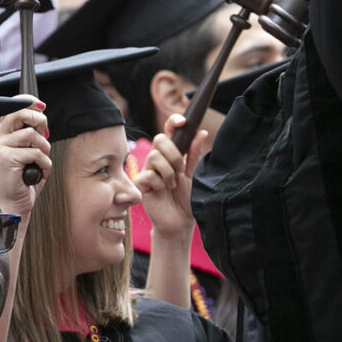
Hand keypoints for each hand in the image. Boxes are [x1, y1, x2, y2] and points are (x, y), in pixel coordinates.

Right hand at [0, 100, 50, 218]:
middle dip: (39, 121)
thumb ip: (32, 133)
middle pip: (20, 113)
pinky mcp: (7, 158)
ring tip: (41, 161)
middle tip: (44, 135)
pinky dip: (45, 164)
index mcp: (2, 134)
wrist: (16, 203)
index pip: (11, 107)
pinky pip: (36, 153)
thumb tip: (42, 116)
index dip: (28, 102)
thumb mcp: (29, 151)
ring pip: (31, 134)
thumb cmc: (24, 179)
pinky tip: (38, 172)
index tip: (41, 105)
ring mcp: (0, 148)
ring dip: (44, 149)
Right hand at [135, 113, 208, 238]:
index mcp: (171, 153)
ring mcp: (148, 170)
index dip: (174, 122)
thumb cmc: (187, 198)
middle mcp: (158, 159)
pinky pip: (148, 174)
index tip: (183, 121)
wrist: (180, 220)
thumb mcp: (194, 175)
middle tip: (182, 170)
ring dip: (168, 172)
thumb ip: (194, 154)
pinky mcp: (140, 183)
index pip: (169, 131)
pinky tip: (162, 191)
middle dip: (174, 154)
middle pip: (159, 140)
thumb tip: (201, 132)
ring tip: (173, 184)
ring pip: (154, 157)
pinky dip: (159, 183)